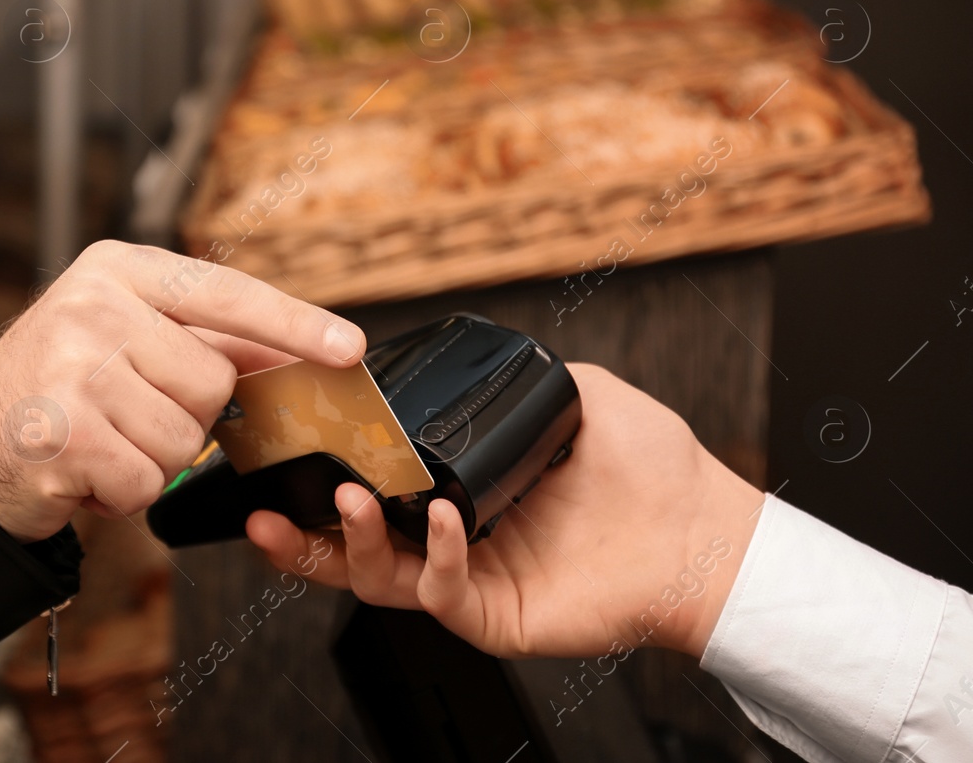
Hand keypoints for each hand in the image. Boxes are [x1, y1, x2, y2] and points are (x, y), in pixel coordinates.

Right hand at [0, 241, 365, 542]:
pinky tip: (83, 469)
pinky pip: (147, 479)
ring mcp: (72, 367)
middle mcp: (92, 306)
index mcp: (117, 270)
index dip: (293, 324)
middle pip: (212, 380)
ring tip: (101, 441)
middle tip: (124, 413)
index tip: (349, 348)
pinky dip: (123, 493)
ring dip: (151, 459)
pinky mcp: (61, 431)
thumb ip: (204, 340)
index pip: (226, 294)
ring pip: (185, 436)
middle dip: (183, 415)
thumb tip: (298, 353)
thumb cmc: (57, 391)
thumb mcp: (123, 338)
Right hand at [246, 363, 762, 658]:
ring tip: (343, 501)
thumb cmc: (652, 467)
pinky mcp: (493, 614)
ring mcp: (470, 578)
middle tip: (269, 506)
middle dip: (300, 533)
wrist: (704, 530)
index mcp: (458, 490)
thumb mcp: (578, 393)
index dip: (324, 476)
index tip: (292, 447)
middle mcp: (453, 538)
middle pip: (351, 545)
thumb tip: (469, 358)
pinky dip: (434, 553)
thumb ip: (518, 381)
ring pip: (377, 578)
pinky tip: (442, 515)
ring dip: (346, 544)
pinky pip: (443, 590)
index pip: (375, 489)